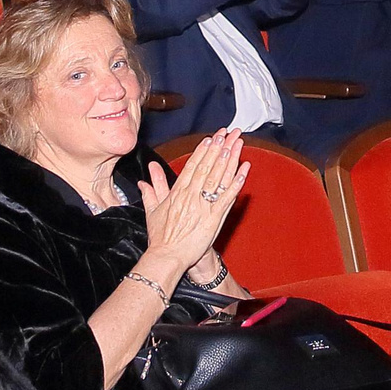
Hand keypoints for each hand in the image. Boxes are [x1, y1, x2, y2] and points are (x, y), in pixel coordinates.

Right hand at [139, 128, 249, 281]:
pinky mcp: (213, 218)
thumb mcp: (153, 211)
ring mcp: (203, 206)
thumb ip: (152, 191)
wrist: (167, 257)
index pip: (192, 166)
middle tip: (228, 132)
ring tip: (236, 143)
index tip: (211, 138)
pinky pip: (227, 197)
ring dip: (229, 159)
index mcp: (178, 192)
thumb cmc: (161, 237)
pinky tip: (244, 170)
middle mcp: (191, 196)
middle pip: (208, 166)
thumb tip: (145, 177)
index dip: (203, 150)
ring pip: (218, 178)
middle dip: (219, 148)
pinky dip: (237, 183)